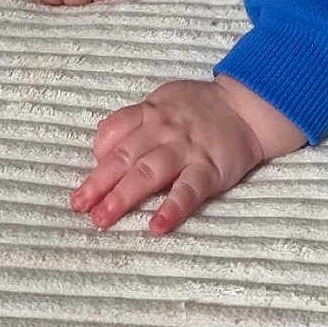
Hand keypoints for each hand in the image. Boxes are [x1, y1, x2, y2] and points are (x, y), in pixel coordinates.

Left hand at [69, 74, 304, 234]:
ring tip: (102, 219)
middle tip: (79, 206)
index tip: (85, 180)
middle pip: (124, 157)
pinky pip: (188, 191)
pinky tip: (156, 227)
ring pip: (148, 173)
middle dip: (98, 183)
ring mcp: (186, 150)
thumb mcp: (164, 100)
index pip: (114, 132)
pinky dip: (172, 209)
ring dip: (123, 197)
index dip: (96, 156)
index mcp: (150, 114)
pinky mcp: (209, 170)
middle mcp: (163, 131)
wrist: (249, 106)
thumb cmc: (202, 107)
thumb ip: (135, 119)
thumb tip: (102, 142)